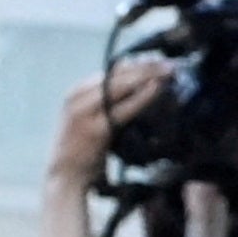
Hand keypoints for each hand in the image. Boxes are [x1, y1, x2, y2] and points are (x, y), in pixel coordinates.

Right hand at [48, 58, 169, 188]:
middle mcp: (78, 97)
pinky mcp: (96, 128)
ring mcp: (84, 112)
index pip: (113, 70)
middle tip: (172, 64)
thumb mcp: (93, 118)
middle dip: (147, 66)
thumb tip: (141, 86)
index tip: (161, 60)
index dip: (139, 63)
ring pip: (121, 85)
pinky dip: (143, 96)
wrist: (65, 176)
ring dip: (148, 76)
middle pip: (118, 73)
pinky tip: (157, 88)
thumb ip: (109, 102)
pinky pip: (124, 107)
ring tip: (169, 73)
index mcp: (78, 92)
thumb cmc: (84, 149)